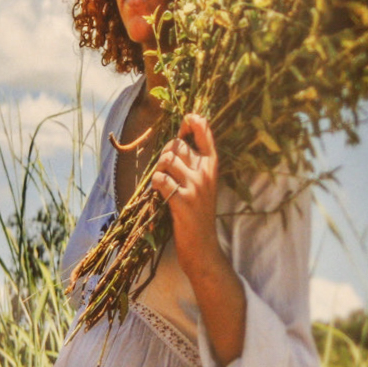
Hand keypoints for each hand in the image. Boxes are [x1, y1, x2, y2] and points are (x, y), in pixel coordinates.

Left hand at [151, 113, 229, 287]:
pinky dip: (155, 184)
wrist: (203, 247)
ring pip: (166, 159)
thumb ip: (194, 163)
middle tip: (165, 169)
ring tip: (163, 183)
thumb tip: (177, 141)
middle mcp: (206, 173)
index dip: (194, 122)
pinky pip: (160, 179)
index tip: (186, 120)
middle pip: (177, 145)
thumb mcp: (203, 185)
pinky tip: (160, 194)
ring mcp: (195, 187)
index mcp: (212, 167)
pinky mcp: (182, 201)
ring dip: (158, 169)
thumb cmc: (198, 214)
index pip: (205, 134)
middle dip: (165, 152)